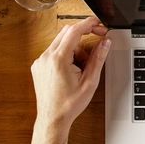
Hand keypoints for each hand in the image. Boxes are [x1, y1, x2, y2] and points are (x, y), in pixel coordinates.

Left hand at [30, 17, 110, 138]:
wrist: (53, 118)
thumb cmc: (69, 104)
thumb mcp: (90, 81)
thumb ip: (98, 58)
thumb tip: (105, 42)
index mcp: (58, 60)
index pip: (74, 31)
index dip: (89, 24)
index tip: (99, 24)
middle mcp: (46, 57)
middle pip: (67, 32)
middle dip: (84, 33)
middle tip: (98, 38)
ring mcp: (40, 61)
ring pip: (61, 41)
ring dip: (75, 47)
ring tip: (82, 66)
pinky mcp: (38, 65)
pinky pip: (54, 50)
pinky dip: (66, 53)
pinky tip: (72, 69)